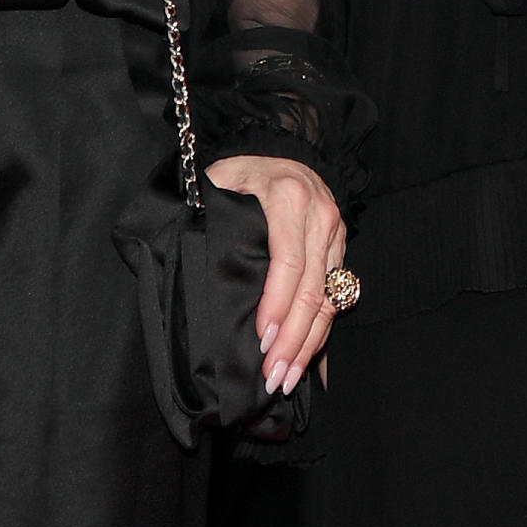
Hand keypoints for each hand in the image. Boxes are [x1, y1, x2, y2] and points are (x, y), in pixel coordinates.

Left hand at [206, 153, 346, 396]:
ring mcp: (335, 233)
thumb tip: (185, 252)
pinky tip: (309, 360)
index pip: (288, 261)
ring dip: (309, 343)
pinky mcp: (341, 247)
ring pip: (328, 298)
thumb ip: (208, 212)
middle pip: (311, 288)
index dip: (276, 304)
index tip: (262, 339)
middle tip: (273, 375)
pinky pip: (336, 296)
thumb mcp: (220, 181)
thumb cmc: (243, 171)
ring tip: (287, 378)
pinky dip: (322, 331)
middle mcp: (320, 215)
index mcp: (289, 198)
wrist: (285, 148)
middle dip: (293, 338)